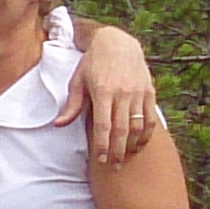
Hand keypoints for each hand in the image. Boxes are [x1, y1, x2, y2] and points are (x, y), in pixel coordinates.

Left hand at [55, 23, 159, 164]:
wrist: (117, 42)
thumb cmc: (92, 64)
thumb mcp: (77, 81)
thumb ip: (71, 105)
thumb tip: (58, 125)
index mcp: (103, 91)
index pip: (103, 125)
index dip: (102, 145)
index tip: (100, 159)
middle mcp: (123, 93)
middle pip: (122, 130)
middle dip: (118, 151)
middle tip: (114, 166)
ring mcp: (138, 92)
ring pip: (138, 126)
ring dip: (133, 145)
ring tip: (126, 157)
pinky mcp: (149, 91)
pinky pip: (150, 117)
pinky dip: (147, 133)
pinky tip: (140, 144)